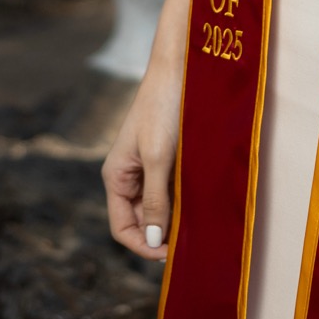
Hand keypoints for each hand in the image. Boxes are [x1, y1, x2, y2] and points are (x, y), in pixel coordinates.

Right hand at [102, 0, 193, 261]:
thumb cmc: (166, 107)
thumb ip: (155, 201)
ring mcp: (147, 165)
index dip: (144, 247)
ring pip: (158, 206)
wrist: (182, 64)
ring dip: (175, 216)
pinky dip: (183, 198)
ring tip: (199, 222)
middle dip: (162, 234)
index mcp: (116, 176)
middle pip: (141, 220)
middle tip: (192, 240)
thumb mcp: (159, 158)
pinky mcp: (166, 155)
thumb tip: (152, 242)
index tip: (172, 254)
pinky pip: (170, 188)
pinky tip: (202, 200)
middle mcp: (128, 174)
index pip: (122, 228)